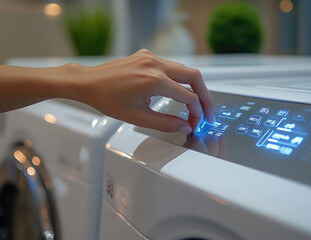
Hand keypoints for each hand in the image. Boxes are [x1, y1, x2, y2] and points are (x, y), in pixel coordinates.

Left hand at [73, 49, 213, 132]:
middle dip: (205, 97)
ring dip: (194, 87)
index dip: (197, 112)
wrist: (88, 82)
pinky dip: (180, 79)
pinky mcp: (147, 56)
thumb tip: (185, 126)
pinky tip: (179, 91)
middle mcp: (155, 64)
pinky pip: (172, 66)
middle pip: (194, 77)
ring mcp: (152, 58)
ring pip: (185, 70)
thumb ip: (165, 124)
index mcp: (154, 80)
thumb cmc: (106, 98)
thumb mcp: (137, 117)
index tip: (196, 123)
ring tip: (196, 104)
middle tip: (207, 113)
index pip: (188, 97)